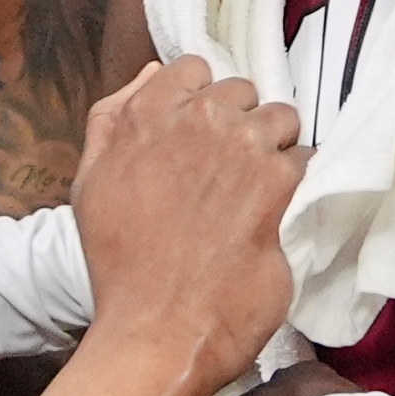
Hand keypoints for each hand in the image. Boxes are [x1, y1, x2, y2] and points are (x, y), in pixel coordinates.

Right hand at [67, 57, 307, 392]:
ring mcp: (242, 148)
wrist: (157, 328)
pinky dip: (293, 182)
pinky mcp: (279, 184)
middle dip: (240, 123)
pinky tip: (272, 213)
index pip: (194, 68)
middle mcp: (197, 120)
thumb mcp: (91, 182)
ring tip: (255, 190)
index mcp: (145, 113)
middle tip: (228, 169)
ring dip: (273, 146)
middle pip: (242, 91)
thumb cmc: (119, 263)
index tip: (201, 134)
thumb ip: (114, 121)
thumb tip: (152, 76)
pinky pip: (303, 159)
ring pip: (280, 118)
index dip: (202, 99)